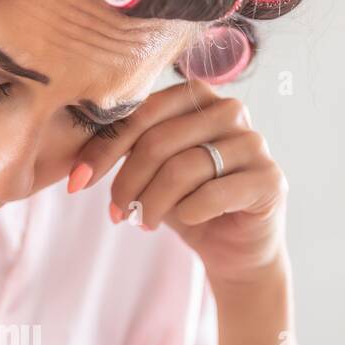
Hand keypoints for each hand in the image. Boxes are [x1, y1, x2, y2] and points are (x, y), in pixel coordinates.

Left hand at [75, 78, 288, 286]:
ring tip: (143, 222)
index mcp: (196, 96)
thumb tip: (75, 158)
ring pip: (183, 169)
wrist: (234, 247)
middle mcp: (230, 111)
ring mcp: (254, 143)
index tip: (76, 183)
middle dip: (127, 183)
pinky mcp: (269, 179)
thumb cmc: (187, 202)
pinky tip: (185, 220)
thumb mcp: (149, 172)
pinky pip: (213, 194)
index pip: (141, 113)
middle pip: (159, 142)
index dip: (103, 149)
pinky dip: (188, 212)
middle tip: (116, 213)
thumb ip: (125, 150)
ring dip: (153, 203)